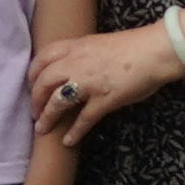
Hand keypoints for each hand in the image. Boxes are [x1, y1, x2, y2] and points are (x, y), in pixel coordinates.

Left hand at [30, 26, 176, 148]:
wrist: (153, 51)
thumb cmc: (131, 46)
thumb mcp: (97, 43)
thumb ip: (81, 53)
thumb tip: (71, 65)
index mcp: (75, 47)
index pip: (42, 58)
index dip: (33, 73)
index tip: (31, 84)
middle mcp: (76, 64)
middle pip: (44, 82)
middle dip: (35, 99)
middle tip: (34, 111)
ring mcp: (88, 83)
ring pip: (57, 102)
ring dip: (47, 117)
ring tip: (42, 129)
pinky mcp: (103, 100)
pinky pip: (83, 119)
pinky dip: (74, 132)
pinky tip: (68, 141)